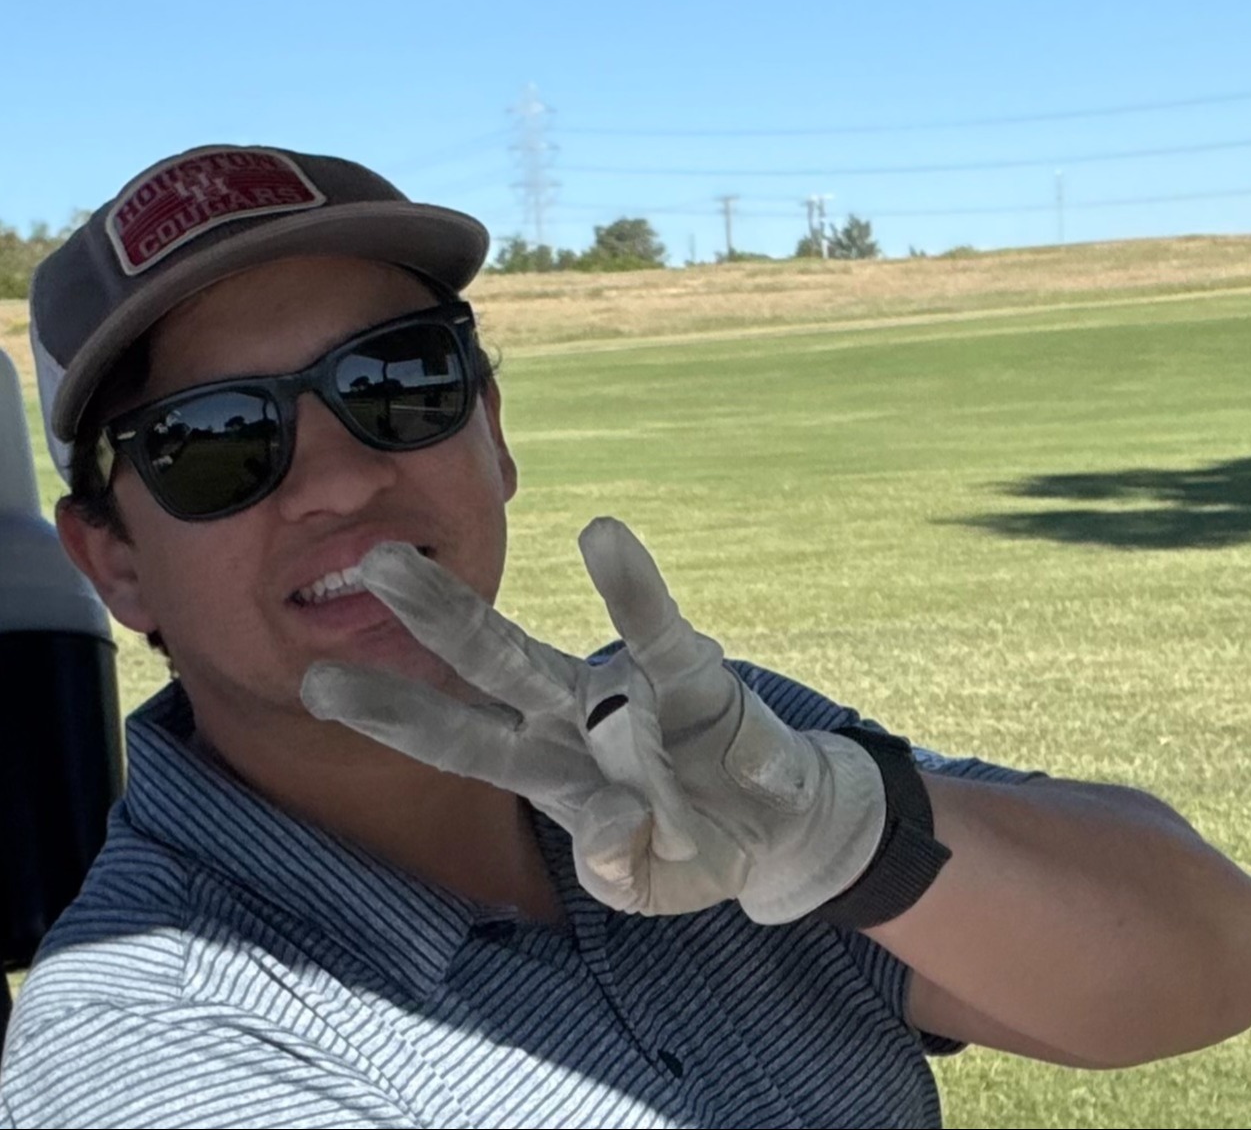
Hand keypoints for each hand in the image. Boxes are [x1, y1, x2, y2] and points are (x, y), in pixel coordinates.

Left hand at [301, 517, 886, 922]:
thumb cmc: (689, 848)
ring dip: (554, 592)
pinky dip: (635, 596)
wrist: (773, 824)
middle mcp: (570, 714)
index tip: (315, 683)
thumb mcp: (646, 881)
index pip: (456, 738)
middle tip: (373, 562)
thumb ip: (621, 864)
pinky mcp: (690, 674)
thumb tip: (610, 827)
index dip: (392, 712)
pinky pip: (660, 634)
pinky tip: (604, 539)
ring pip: (567, 638)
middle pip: (490, 663)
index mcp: (545, 767)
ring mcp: (626, 688)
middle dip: (435, 619)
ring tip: (572, 532)